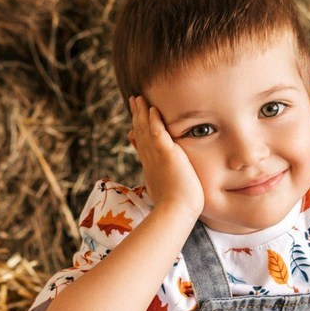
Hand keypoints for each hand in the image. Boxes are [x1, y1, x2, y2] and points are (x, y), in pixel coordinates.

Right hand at [128, 96, 204, 219]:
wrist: (176, 212)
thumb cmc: (174, 208)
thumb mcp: (163, 192)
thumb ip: (160, 182)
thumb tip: (156, 183)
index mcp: (150, 166)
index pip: (141, 144)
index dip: (137, 130)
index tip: (134, 121)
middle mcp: (149, 159)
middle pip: (140, 132)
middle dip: (137, 115)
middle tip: (134, 100)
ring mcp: (156, 155)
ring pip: (145, 129)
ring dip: (142, 112)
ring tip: (138, 98)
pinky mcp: (166, 153)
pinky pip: (158, 133)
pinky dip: (154, 121)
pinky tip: (153, 109)